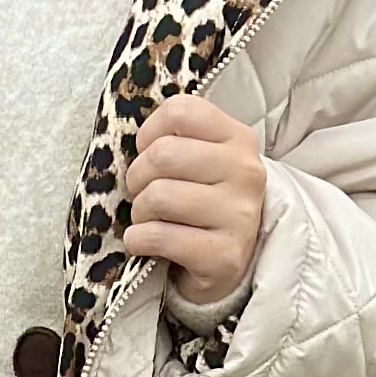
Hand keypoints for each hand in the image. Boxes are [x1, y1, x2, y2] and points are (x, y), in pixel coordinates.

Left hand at [126, 95, 263, 308]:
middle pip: (162, 155)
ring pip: (158, 197)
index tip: (148, 153)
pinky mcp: (225, 255)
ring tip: (149, 220)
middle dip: (137, 178)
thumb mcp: (202, 161)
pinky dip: (138, 241)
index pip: (180, 111)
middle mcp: (246, 172)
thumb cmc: (202, 204)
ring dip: (139, 213)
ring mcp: (240, 215)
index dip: (149, 132)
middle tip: (143, 194)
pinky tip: (146, 244)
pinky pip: (159, 236)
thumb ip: (176, 140)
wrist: (228, 265)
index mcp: (238, 138)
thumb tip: (129, 139)